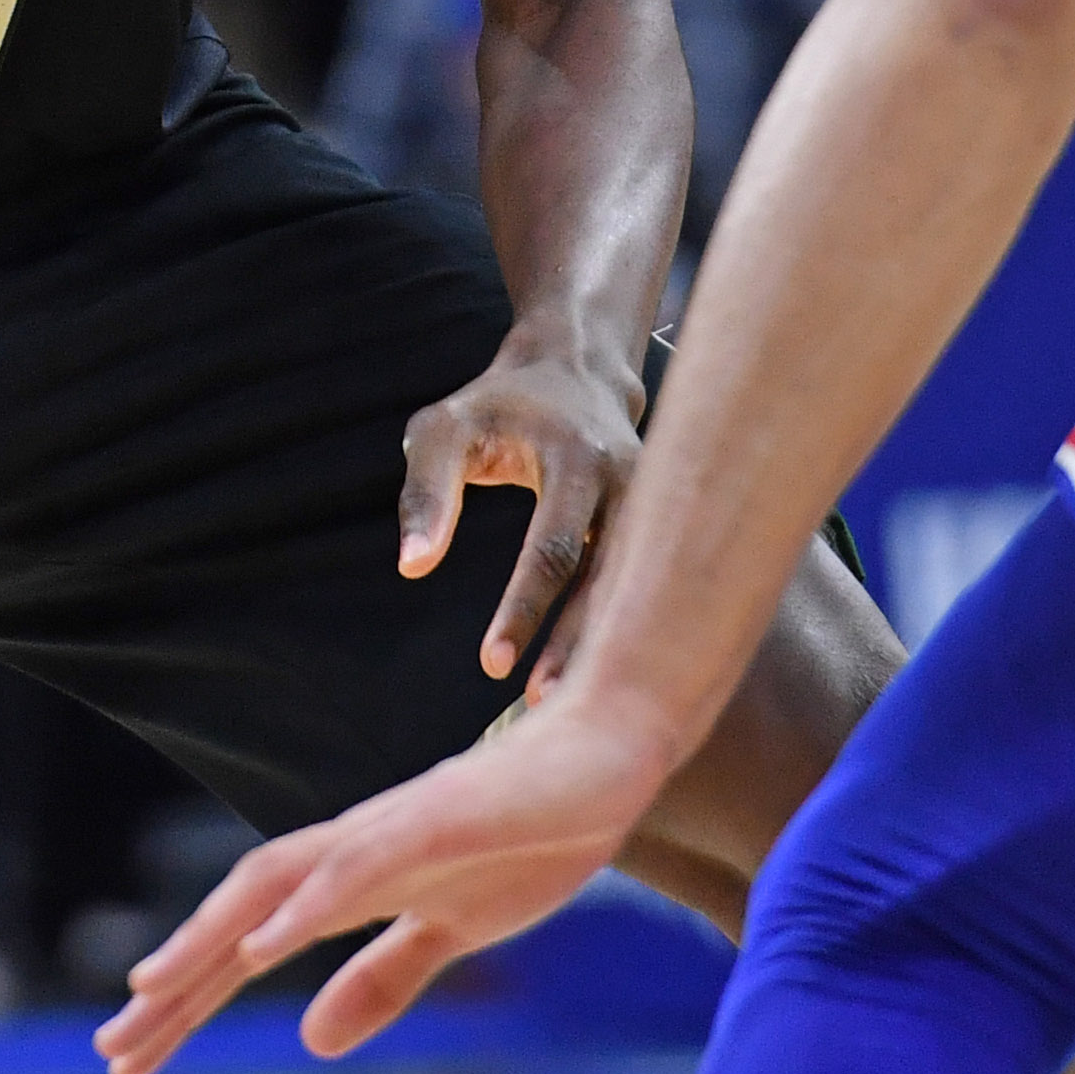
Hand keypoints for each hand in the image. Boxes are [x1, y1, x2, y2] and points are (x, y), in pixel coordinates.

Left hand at [93, 688, 677, 1073]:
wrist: (603, 759)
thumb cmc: (528, 837)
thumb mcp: (450, 935)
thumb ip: (383, 980)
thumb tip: (312, 1041)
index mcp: (349, 881)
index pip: (248, 941)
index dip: (190, 993)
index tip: (131, 1050)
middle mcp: (348, 849)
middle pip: (238, 914)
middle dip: (176, 982)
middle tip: (113, 1049)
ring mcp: (387, 829)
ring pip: (273, 882)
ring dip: (211, 937)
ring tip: (153, 990)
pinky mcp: (436, 818)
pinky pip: (357, 864)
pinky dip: (305, 903)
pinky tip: (262, 941)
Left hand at [398, 339, 642, 678]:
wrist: (577, 369)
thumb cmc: (496, 404)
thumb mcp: (445, 430)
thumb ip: (426, 493)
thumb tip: (412, 566)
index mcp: (580, 458)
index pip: (554, 548)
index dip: (524, 609)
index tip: (493, 663)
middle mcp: (632, 484)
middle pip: (608, 580)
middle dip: (574, 645)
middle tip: (538, 704)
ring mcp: (656, 506)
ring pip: (634, 590)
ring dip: (602, 647)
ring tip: (564, 702)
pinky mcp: (661, 524)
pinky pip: (643, 584)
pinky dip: (619, 627)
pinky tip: (594, 672)